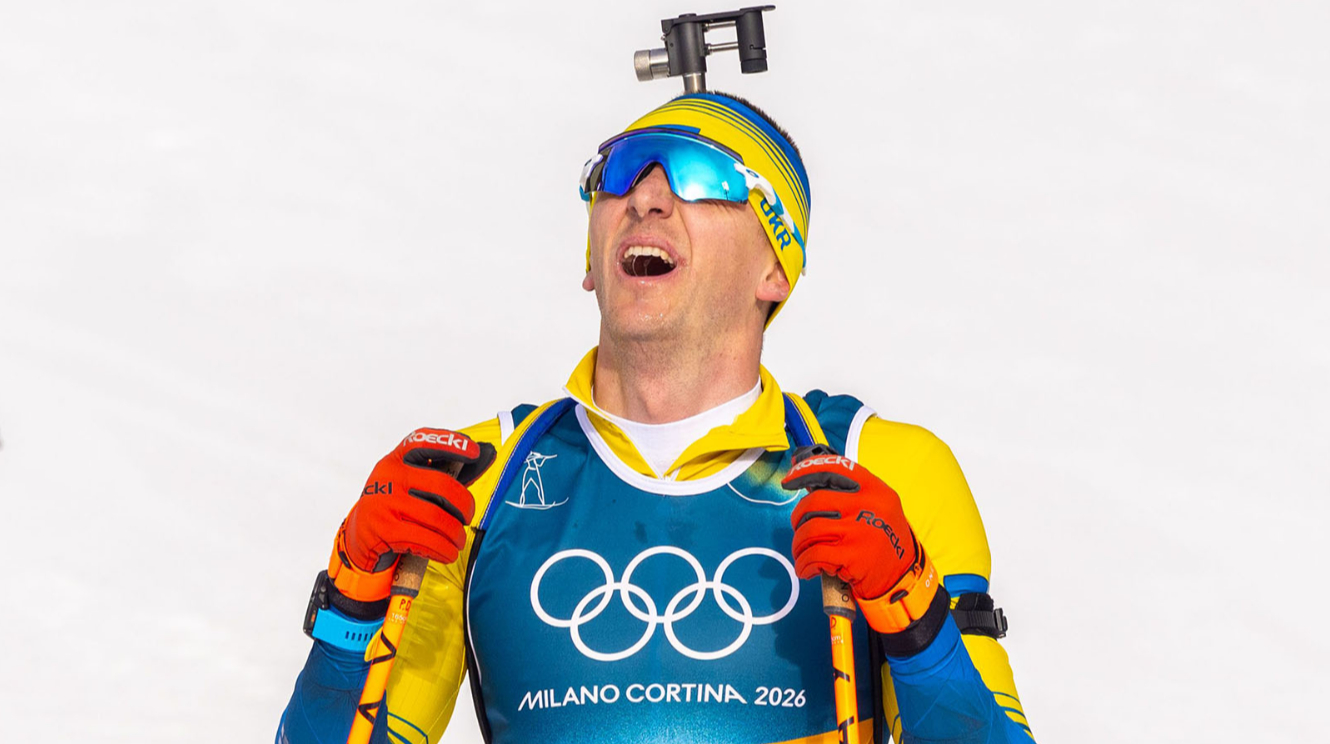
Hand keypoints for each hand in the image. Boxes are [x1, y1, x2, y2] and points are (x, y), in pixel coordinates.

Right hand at [328, 428, 495, 603]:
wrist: (359, 539)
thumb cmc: (395, 508)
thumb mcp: (408, 485)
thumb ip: (438, 474)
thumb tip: (483, 461)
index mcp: (395, 460)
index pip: (424, 443)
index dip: (452, 444)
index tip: (474, 452)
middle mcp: (388, 476)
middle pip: (443, 486)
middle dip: (465, 505)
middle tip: (468, 517)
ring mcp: (383, 502)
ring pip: (438, 517)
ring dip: (456, 534)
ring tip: (458, 540)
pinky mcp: (383, 530)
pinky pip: (426, 540)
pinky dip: (444, 549)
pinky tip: (448, 553)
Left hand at [782, 445, 939, 634]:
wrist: (904, 578)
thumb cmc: (882, 540)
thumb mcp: (878, 507)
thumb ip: (849, 493)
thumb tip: (807, 481)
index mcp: (874, 489)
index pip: (833, 467)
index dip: (805, 470)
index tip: (789, 480)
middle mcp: (867, 505)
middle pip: (813, 502)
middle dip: (797, 518)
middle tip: (798, 529)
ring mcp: (859, 530)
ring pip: (808, 530)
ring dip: (798, 545)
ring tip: (803, 553)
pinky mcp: (851, 556)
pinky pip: (812, 556)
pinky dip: (803, 565)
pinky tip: (807, 569)